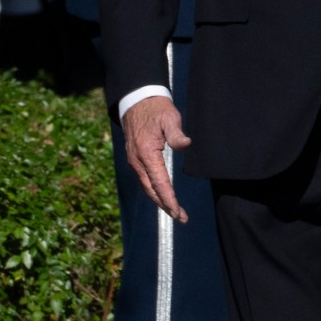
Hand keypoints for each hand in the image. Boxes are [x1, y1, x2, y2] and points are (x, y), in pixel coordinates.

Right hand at [121, 95, 192, 223]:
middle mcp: (137, 161)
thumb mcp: (169, 118)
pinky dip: (154, 192)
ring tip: (175, 213)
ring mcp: (135, 161)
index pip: (159, 182)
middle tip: (182, 218)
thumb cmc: (156, 110)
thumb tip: (186, 144)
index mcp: (146, 153)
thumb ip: (177, 133)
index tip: (178, 212)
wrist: (136, 102)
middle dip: (166, 205)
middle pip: (152, 190)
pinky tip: (163, 197)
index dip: (169, 199)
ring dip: (160, 201)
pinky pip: (145, 180)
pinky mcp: (135, 160)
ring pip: (147, 187)